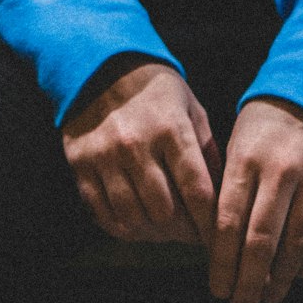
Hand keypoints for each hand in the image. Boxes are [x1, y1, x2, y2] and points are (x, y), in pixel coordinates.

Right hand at [62, 60, 221, 245]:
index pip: (196, 192)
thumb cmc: (156, 93)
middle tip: (189, 234)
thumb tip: (222, 199)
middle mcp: (136, 144)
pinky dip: (124, 229)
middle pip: (164, 212)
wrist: (101, 66)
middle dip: (181, 231)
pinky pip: (104, 214)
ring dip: (153, 234)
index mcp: (170, 129)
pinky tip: (138, 226)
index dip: (209, 223)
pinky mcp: (81, 165)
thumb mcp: (191, 110)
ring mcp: (104, 156)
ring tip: (165, 232)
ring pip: (133, 218)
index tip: (216, 236)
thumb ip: (208, 153)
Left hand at [209, 97, 302, 302]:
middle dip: (248, 281)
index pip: (228, 224)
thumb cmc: (267, 125)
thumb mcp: (237, 146)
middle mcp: (282, 169)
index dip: (222, 264)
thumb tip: (218, 251)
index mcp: (246, 158)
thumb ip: (228, 194)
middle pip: (261, 242)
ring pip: (296, 244)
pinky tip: (297, 274)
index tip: (217, 288)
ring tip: (269, 296)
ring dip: (280, 278)